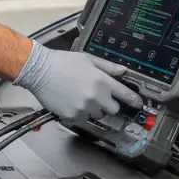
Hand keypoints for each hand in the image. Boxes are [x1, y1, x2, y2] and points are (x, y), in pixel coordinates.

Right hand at [14, 41, 142, 121]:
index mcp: (102, 81)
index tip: (139, 104)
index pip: (125, 94)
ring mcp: (84, 108)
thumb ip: (108, 67)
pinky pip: (83, 119)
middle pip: (113, 110)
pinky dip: (79, 113)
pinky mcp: (73, 116)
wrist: (40, 71)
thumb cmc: (63, 62)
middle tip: (99, 98)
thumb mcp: (88, 59)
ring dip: (93, 109)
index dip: (134, 101)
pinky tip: (71, 102)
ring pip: (97, 115)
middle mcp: (96, 96)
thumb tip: (123, 71)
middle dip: (109, 105)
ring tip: (80, 97)